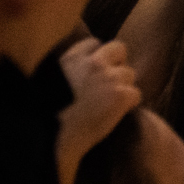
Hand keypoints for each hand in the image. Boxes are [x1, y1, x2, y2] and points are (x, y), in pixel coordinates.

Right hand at [56, 38, 141, 182]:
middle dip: (118, 64)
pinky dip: (129, 104)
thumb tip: (81, 75)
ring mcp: (108, 78)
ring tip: (112, 103)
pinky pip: (136, 94)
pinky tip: (118, 114)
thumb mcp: (50, 82)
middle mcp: (92, 63)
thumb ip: (68, 71)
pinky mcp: (120, 96)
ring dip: (124, 86)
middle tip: (111, 84)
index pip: (94, 43)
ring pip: (130, 73)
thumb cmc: (48, 118)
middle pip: (119, 49)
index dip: (98, 57)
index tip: (95, 72)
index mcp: (71, 59)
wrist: (55, 139)